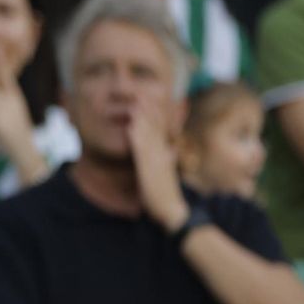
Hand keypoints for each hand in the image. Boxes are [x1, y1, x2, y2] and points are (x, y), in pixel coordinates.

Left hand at [129, 101, 187, 232]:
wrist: (171, 211)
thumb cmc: (165, 196)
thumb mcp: (165, 174)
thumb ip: (165, 162)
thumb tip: (169, 153)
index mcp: (164, 155)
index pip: (161, 130)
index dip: (157, 114)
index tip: (151, 99)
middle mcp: (161, 154)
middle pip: (156, 127)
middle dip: (150, 109)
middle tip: (143, 92)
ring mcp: (155, 160)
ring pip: (149, 134)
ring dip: (143, 117)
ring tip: (136, 101)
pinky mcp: (148, 169)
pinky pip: (142, 149)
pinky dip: (138, 136)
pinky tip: (131, 125)